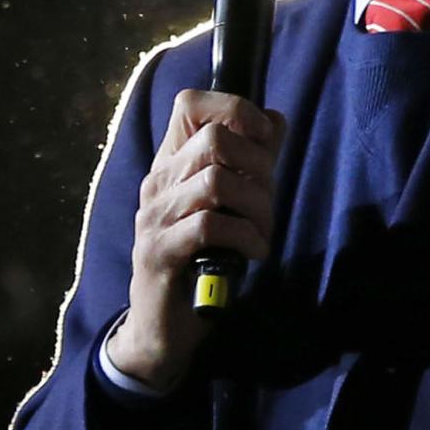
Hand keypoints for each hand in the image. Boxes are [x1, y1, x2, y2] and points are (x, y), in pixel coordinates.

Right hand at [113, 89, 285, 391]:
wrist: (165, 326)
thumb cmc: (204, 258)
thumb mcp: (231, 203)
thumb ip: (251, 161)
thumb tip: (275, 119)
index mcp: (173, 163)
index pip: (190, 103)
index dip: (235, 109)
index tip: (263, 141)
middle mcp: (158, 183)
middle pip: (216, 140)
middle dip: (260, 168)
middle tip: (266, 202)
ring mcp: (154, 217)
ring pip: (218, 182)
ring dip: (258, 208)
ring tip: (262, 231)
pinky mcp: (159, 253)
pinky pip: (212, 226)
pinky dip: (247, 237)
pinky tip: (254, 253)